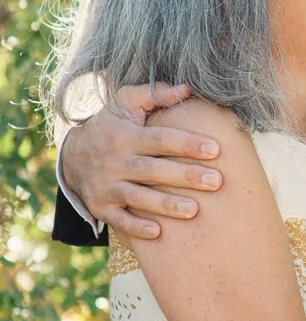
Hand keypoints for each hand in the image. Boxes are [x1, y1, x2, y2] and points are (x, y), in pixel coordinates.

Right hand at [61, 83, 222, 240]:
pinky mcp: (101, 207)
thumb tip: (187, 87)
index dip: (187, 143)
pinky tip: (159, 233)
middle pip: (154, 170)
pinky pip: (119, 220)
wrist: (72, 156)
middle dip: (186, 176)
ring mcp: (106, 186)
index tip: (215, 149)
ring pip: (139, 197)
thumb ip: (155, 93)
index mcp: (125, 135)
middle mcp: (114, 161)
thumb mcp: (125, 103)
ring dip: (166, 205)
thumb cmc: (111, 125)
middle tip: (217, 181)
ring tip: (195, 210)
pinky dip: (137, 227)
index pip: (160, 139)